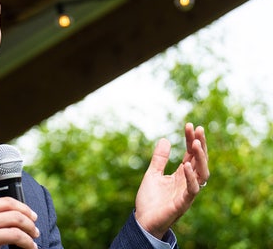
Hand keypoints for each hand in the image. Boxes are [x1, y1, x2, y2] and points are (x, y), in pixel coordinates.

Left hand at [134, 123, 208, 238]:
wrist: (143, 221)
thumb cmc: (150, 200)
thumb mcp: (152, 174)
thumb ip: (159, 158)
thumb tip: (164, 139)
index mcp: (181, 174)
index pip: (190, 154)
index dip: (191, 140)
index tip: (190, 125)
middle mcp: (188, 182)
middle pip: (199, 161)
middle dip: (200, 144)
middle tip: (198, 129)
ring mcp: (187, 192)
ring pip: (202, 174)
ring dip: (200, 159)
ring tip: (195, 143)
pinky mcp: (183, 203)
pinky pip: (192, 190)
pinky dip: (191, 178)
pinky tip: (186, 166)